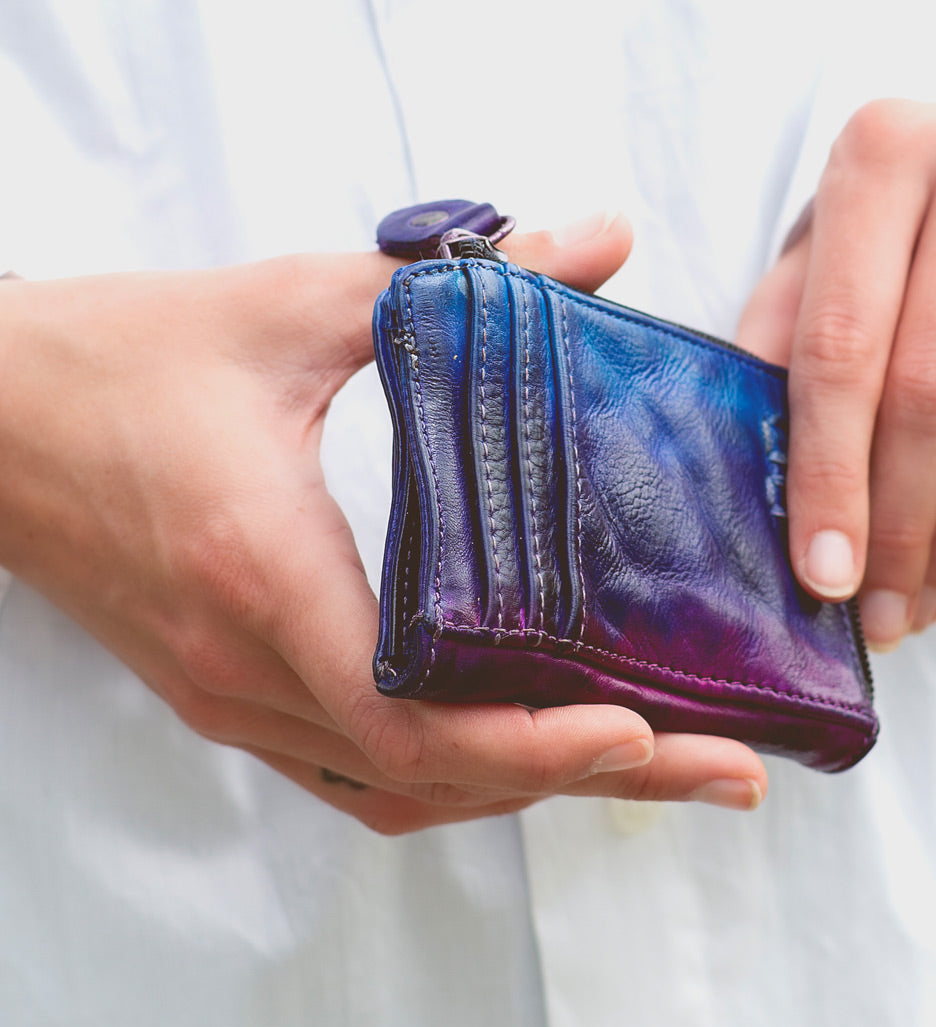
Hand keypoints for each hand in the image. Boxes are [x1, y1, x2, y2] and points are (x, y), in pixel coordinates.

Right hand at [0, 215, 766, 832]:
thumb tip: (601, 233)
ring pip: (399, 792)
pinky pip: (355, 770)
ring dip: (528, 791)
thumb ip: (455, 277)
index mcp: (263, 574)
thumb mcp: (290, 303)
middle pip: (438, 781)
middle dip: (590, 782)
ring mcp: (230, 695)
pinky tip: (523, 747)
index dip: (537, 745)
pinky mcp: (222, 689)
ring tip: (654, 764)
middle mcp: (246, 666)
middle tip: (724, 772)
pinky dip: (453, 776)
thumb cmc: (119, 359)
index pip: (414, 722)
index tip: (648, 731)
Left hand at [737, 100, 935, 649]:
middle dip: (900, 524)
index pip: (842, 345)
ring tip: (928, 597)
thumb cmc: (902, 231)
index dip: (830, 474)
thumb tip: (749, 472)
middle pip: (931, 387)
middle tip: (878, 613)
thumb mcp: (825, 256)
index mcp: (880, 153)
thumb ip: (783, 339)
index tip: (823, 577)